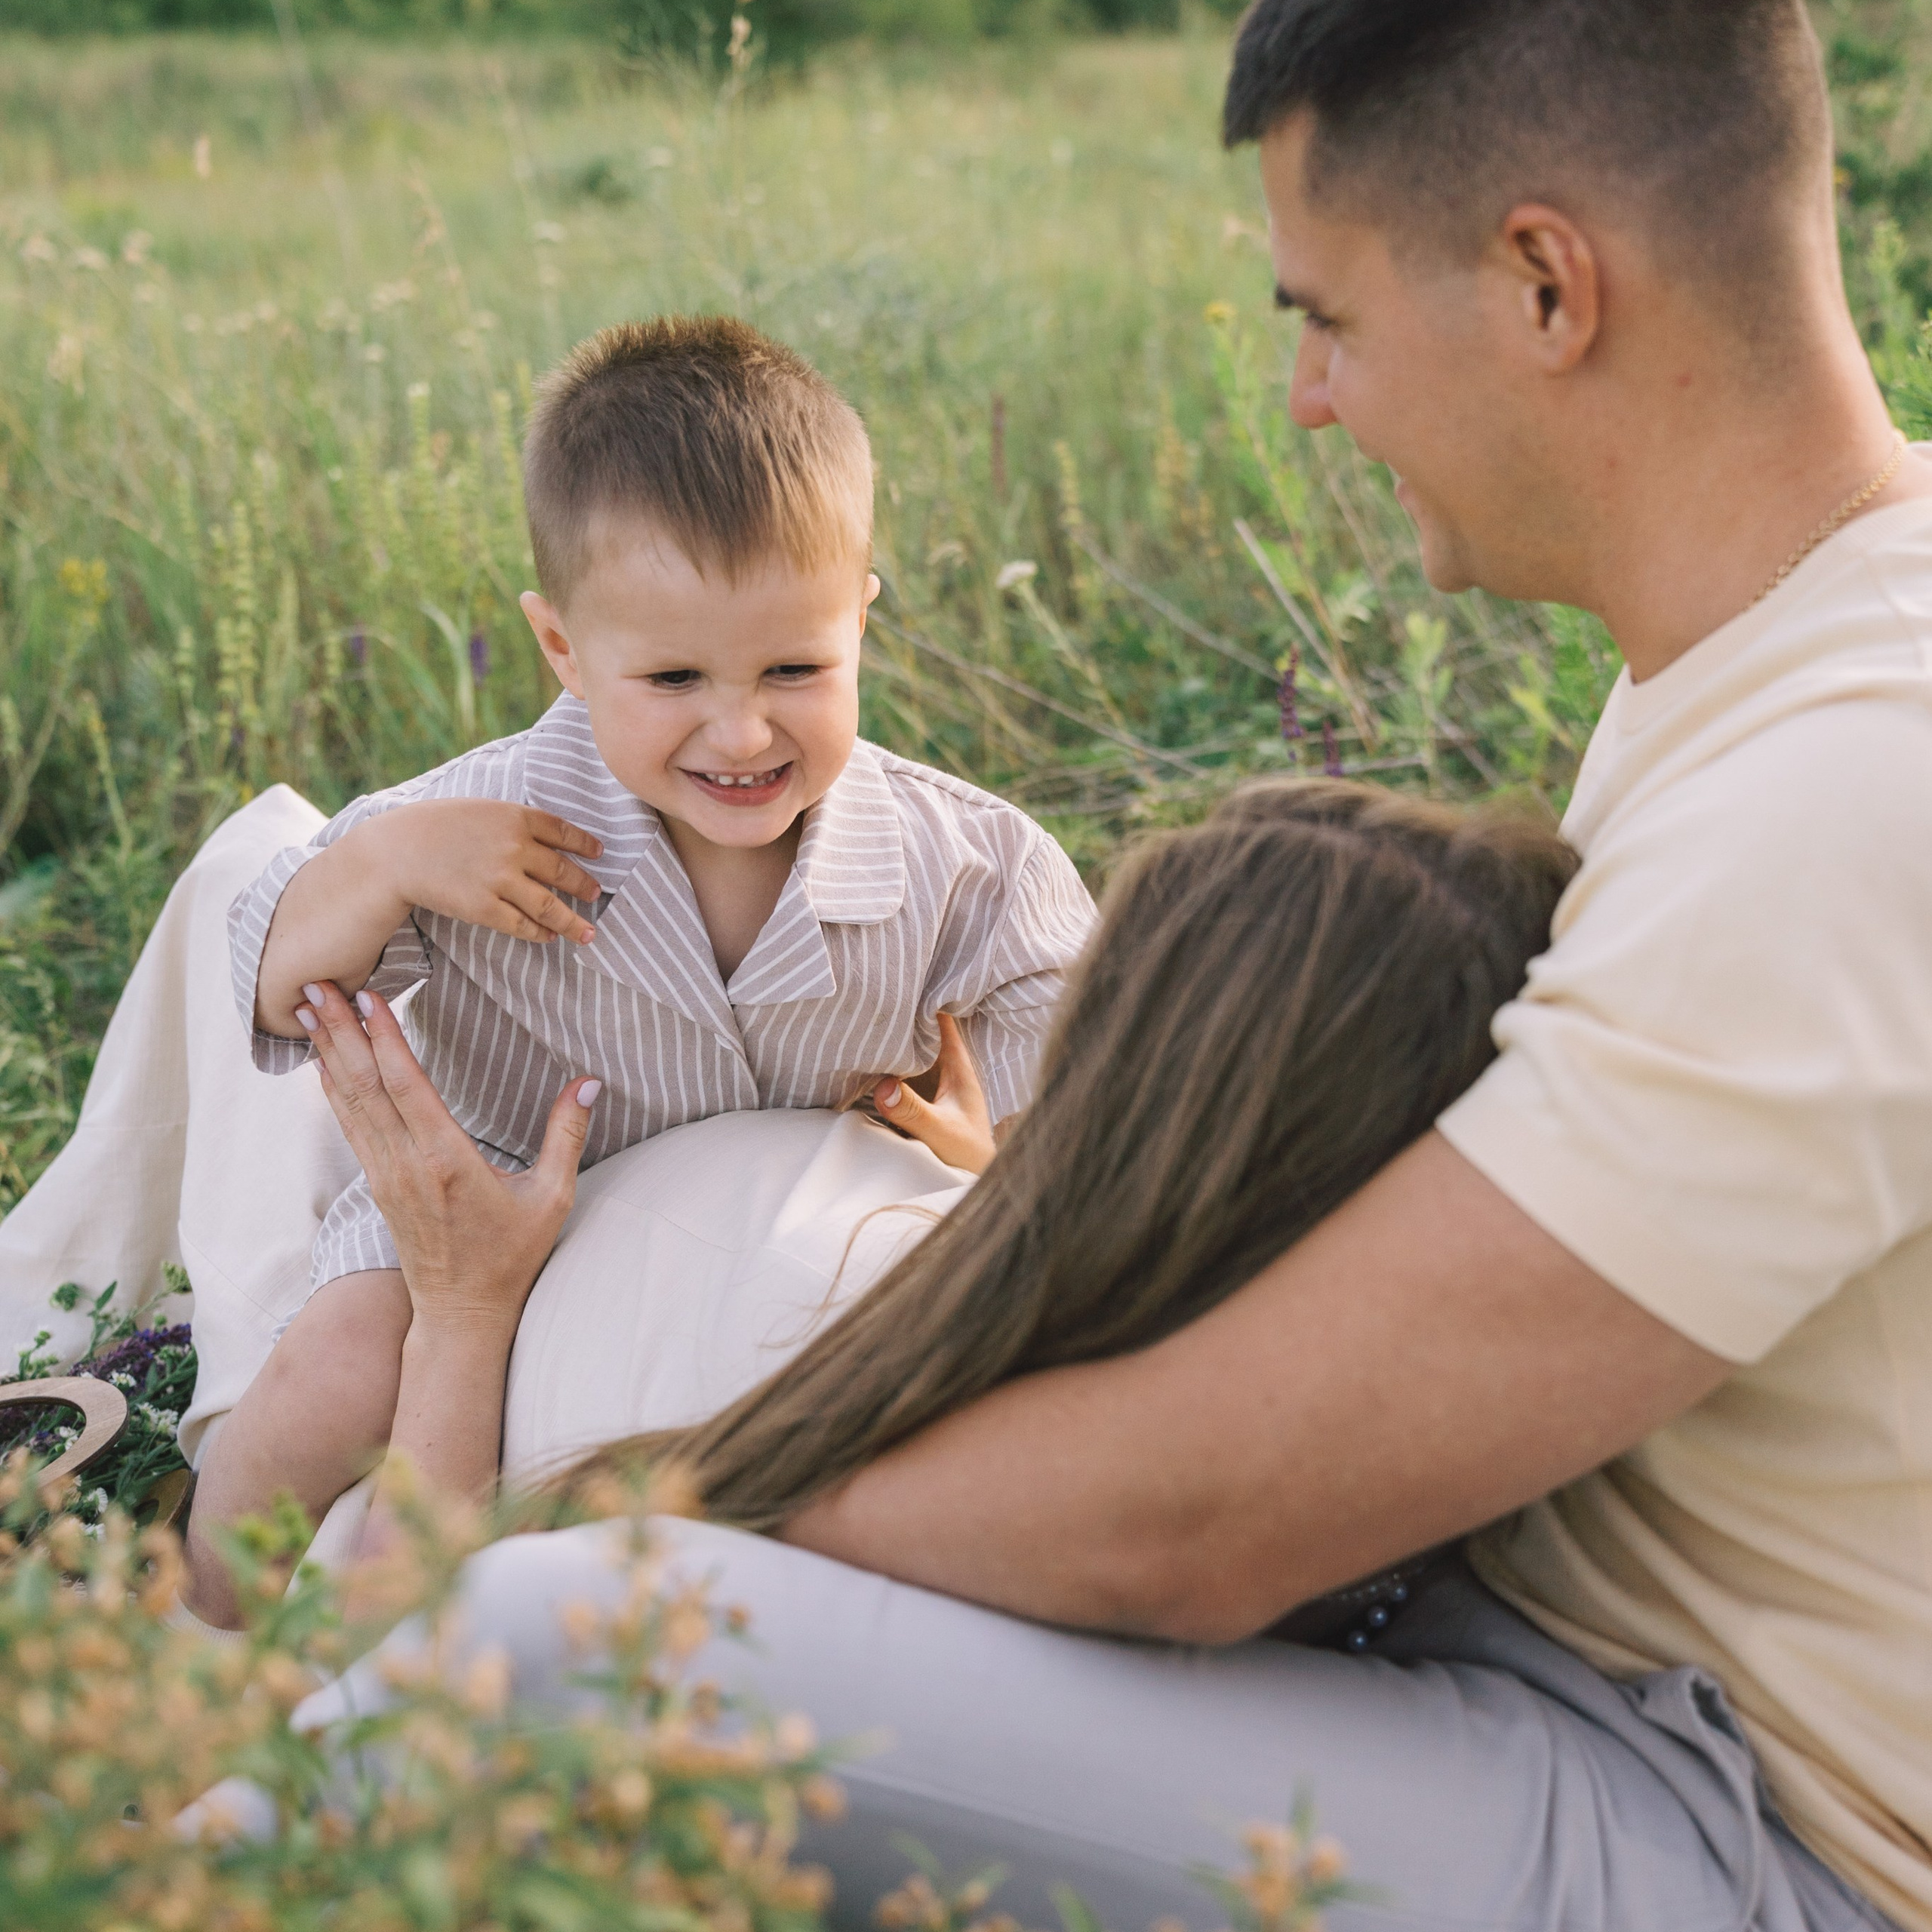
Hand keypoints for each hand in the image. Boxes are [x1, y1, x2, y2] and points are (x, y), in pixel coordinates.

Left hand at [297, 979, 598, 1339]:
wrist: (462, 1313)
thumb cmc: (511, 1256)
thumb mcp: (552, 1198)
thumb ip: (566, 1136)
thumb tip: (588, 1083)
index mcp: (447, 1162)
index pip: (408, 1087)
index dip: (385, 1038)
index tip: (367, 997)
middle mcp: (406, 1165)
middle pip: (365, 1085)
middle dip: (338, 1031)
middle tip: (315, 983)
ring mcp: (385, 1176)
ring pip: (349, 1102)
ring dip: (326, 1051)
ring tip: (306, 1008)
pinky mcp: (377, 1185)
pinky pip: (350, 1125)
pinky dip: (333, 1087)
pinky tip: (322, 1062)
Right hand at [354, 798, 605, 945]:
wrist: (395, 851)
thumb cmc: (433, 826)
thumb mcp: (479, 810)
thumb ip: (511, 822)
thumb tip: (544, 839)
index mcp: (514, 816)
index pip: (562, 832)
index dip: (585, 844)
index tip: (599, 854)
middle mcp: (514, 847)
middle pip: (563, 870)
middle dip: (584, 884)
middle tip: (596, 893)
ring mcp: (501, 879)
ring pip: (550, 906)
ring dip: (572, 921)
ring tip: (588, 932)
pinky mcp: (484, 908)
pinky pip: (522, 925)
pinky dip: (540, 932)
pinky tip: (549, 936)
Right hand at [874, 1013, 998, 1174]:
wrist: (975, 1182)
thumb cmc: (969, 1156)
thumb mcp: (941, 1132)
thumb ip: (913, 1111)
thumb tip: (882, 1086)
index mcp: (958, 1068)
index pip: (943, 1021)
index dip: (926, 999)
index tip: (900, 981)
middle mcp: (945, 1070)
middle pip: (921, 1032)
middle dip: (900, 1016)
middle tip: (868, 997)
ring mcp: (931, 1085)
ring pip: (909, 1052)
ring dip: (891, 1041)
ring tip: (859, 1020)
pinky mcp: (920, 1102)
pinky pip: (899, 1074)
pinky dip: (884, 1065)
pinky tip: (861, 1058)